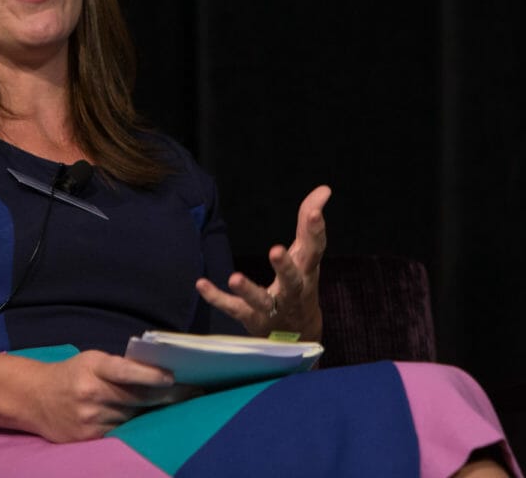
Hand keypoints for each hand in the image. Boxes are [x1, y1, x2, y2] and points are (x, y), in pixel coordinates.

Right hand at [24, 351, 198, 441]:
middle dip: (167, 395)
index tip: (173, 377)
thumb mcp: (92, 360)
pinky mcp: (88, 437)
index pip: (125, 371)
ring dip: (155, 411)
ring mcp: (89, 417)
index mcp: (93, 367)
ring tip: (179, 405)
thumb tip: (157, 372)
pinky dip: (136, 425)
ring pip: (132, 416)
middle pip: (136, 397)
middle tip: (194, 392)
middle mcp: (91, 392)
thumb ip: (120, 366)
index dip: (150, 375)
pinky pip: (120, 431)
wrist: (35, 398)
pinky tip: (152, 421)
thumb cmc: (72, 373)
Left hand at [196, 185, 329, 340]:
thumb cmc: (301, 284)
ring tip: (234, 278)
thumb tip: (324, 189)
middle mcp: (293, 292)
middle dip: (285, 267)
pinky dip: (217, 298)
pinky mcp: (252, 319)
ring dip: (248, 290)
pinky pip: (233, 309)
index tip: (315, 213)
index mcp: (307, 271)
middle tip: (276, 250)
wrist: (298, 335)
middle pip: (292, 281)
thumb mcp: (308, 255)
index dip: (316, 231)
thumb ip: (309, 223)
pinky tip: (201, 284)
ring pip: (261, 301)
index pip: (315, 250)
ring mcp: (272, 309)